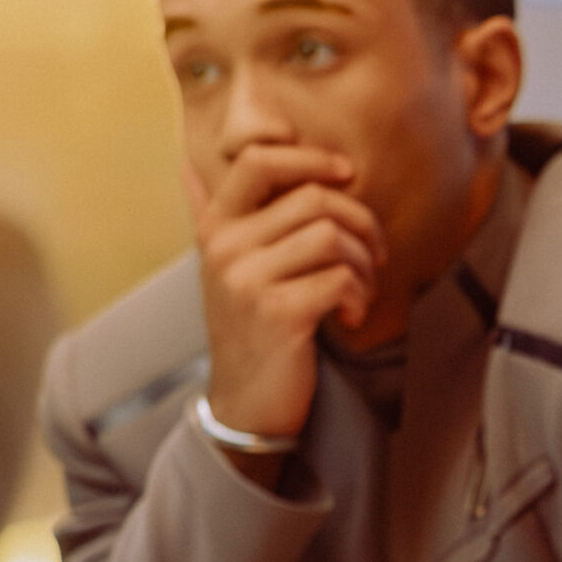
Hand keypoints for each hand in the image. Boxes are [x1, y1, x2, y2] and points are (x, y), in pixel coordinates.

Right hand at [185, 145, 385, 445]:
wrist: (244, 404)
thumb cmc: (250, 328)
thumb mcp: (224, 268)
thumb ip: (210, 216)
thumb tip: (188, 166)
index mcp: (216, 227)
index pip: (259, 160)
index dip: (312, 158)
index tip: (347, 175)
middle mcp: (225, 248)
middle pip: (315, 197)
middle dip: (361, 223)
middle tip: (373, 255)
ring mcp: (248, 280)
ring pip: (333, 236)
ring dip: (365, 265)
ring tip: (360, 292)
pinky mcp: (278, 313)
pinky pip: (342, 277)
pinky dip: (359, 297)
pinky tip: (350, 318)